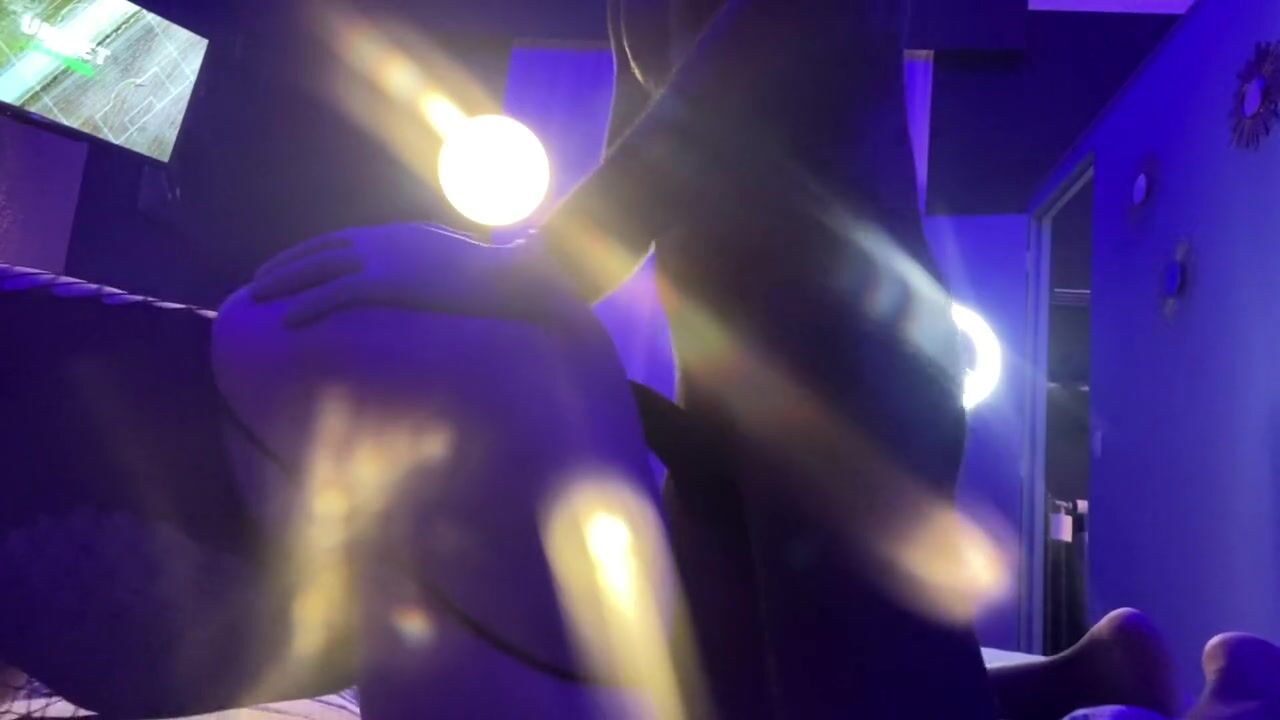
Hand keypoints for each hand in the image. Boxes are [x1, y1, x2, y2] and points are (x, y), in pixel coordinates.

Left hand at [250, 224, 574, 327]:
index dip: (316, 253)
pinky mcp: (390, 282)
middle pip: (325, 249)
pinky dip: (308, 305)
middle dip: (289, 263)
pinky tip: (286, 322)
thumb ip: (459, 266)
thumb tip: (485, 261)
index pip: (350, 241)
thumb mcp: (478, 268)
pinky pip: (336, 294)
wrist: (518, 280)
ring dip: (284, 281)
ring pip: (320, 268)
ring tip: (257, 298)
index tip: (294, 266)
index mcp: (408, 236)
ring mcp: (389, 258)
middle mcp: (392, 240)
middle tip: (259, 280)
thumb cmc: (508, 281)